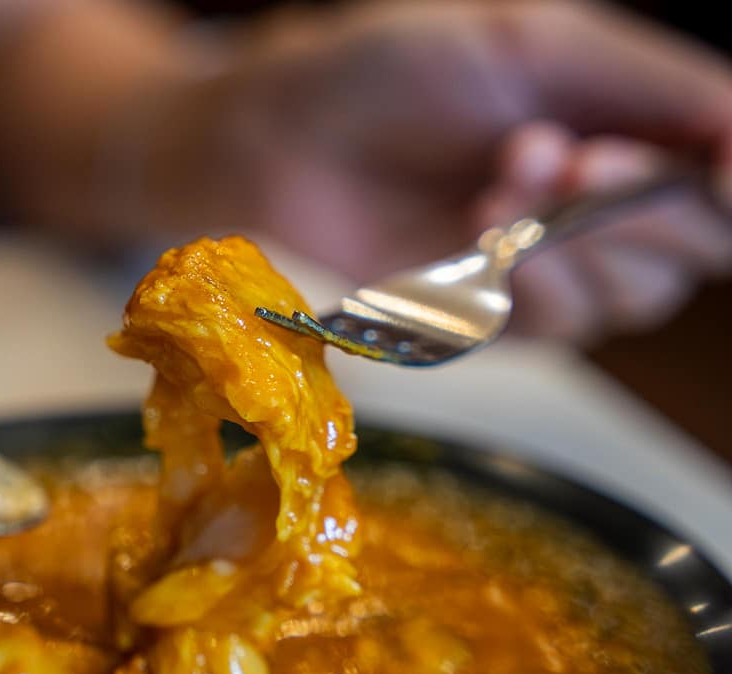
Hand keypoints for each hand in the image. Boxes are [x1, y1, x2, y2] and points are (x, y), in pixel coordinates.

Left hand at [143, 0, 731, 341]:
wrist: (289, 134)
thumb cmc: (396, 67)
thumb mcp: (538, 41)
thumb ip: (661, 85)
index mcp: (627, 121)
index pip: (725, 181)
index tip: (716, 175)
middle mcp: (602, 200)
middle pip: (696, 246)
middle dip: (634, 204)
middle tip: (555, 155)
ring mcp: (549, 263)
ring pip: (630, 295)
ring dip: (571, 242)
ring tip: (491, 183)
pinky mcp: (493, 314)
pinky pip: (556, 327)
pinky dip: (527, 285)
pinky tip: (473, 235)